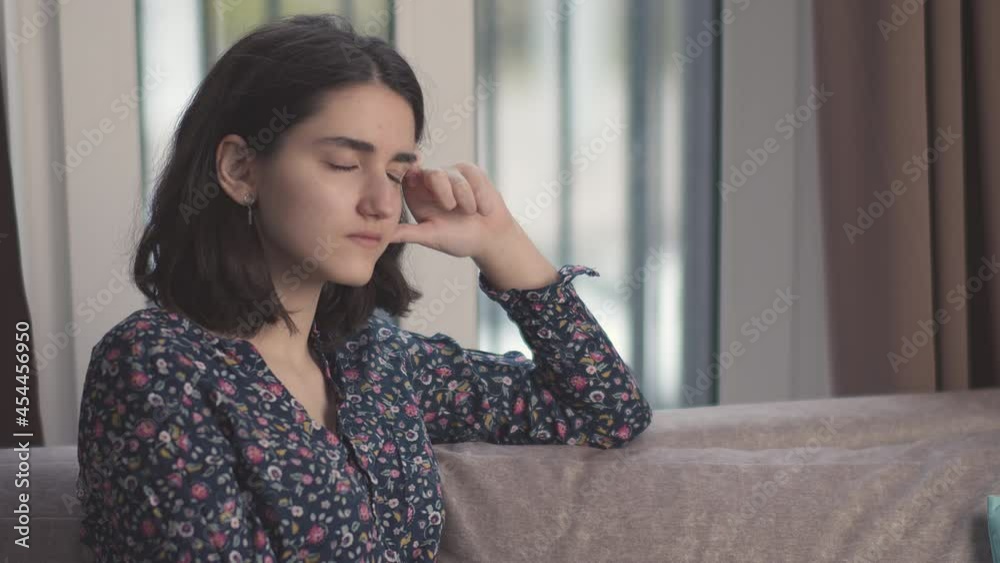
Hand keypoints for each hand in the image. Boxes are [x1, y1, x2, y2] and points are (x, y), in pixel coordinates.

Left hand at [392, 162, 517, 258]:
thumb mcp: (431, 236)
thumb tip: (382, 235)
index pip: (406, 175)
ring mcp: (451, 173)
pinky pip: (473, 176)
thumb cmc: (459, 239)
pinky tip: (482, 208)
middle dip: (443, 189)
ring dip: (466, 199)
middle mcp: (431, 180)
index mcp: (416, 194)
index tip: (413, 173)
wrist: (491, 238)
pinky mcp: (470, 171)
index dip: (408, 172)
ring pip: (455, 176)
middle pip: (431, 173)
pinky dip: (479, 195)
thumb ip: (408, 232)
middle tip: (451, 207)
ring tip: (471, 214)